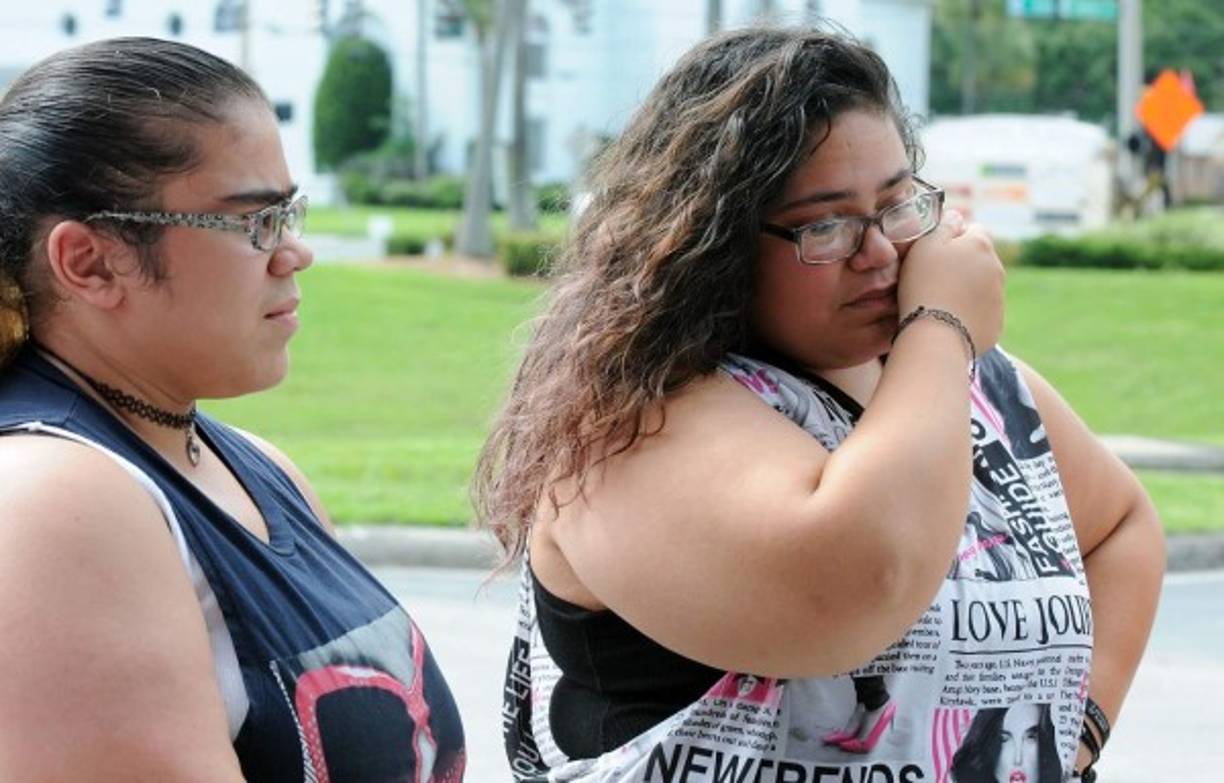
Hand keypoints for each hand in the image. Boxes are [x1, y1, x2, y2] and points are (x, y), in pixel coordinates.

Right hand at [896, 211, 1004, 355]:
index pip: (972, 229)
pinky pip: (982, 312)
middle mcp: (997, 268)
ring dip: (965, 289)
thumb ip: (943, 225)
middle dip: (961, 265)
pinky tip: (948, 320)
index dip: (952, 238)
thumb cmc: (924, 286)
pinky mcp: (996, 323)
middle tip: (932, 279)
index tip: (933, 254)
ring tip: (939, 302)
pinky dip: (968, 313)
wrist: (935, 336)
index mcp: (980, 244)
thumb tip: (957, 216)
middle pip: (978, 259)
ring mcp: (999, 297)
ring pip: (982, 285)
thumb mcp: (925, 245)